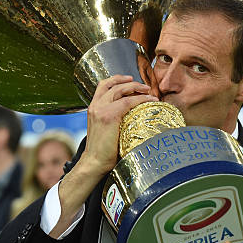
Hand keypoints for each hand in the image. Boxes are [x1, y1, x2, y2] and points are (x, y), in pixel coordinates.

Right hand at [50, 75, 157, 237]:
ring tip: (149, 91)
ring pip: (121, 90)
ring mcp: (101, 109)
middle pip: (112, 84)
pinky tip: (150, 100)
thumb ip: (113, 120)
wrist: (94, 162)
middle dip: (130, 82)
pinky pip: (128, 101)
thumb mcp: (105, 130)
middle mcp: (95, 106)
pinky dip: (141, 99)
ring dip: (137, 88)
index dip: (117, 79)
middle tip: (144, 86)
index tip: (130, 80)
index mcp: (93, 108)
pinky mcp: (109, 116)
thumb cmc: (102, 151)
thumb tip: (132, 118)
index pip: (103, 86)